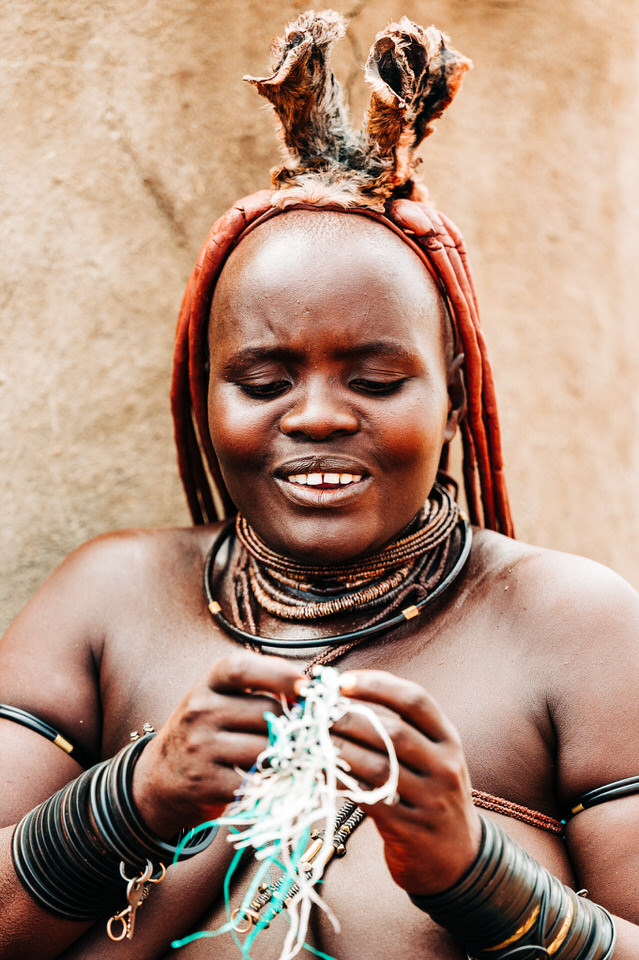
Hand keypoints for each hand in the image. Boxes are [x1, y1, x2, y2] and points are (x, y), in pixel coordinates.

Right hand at [133, 650, 303, 836]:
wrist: (161, 778)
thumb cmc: (205, 731)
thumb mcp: (219, 697)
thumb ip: (257, 688)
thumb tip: (310, 692)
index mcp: (208, 682)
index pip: (242, 668)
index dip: (279, 674)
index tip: (306, 687)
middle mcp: (200, 710)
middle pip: (265, 711)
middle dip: (291, 724)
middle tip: (300, 735)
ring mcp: (200, 747)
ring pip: (266, 747)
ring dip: (285, 756)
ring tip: (286, 758)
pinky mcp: (206, 783)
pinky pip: (255, 779)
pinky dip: (271, 781)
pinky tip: (271, 778)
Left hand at [329, 669, 481, 895]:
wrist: (458, 861)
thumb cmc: (433, 796)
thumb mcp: (434, 758)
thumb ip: (403, 729)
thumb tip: (346, 697)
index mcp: (449, 740)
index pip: (415, 700)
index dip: (377, 684)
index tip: (341, 681)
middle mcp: (445, 767)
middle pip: (391, 731)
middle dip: (347, 717)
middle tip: (316, 714)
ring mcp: (430, 801)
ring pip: (377, 765)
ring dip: (339, 749)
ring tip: (312, 741)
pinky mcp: (410, 831)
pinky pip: (369, 800)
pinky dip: (341, 784)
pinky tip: (322, 774)